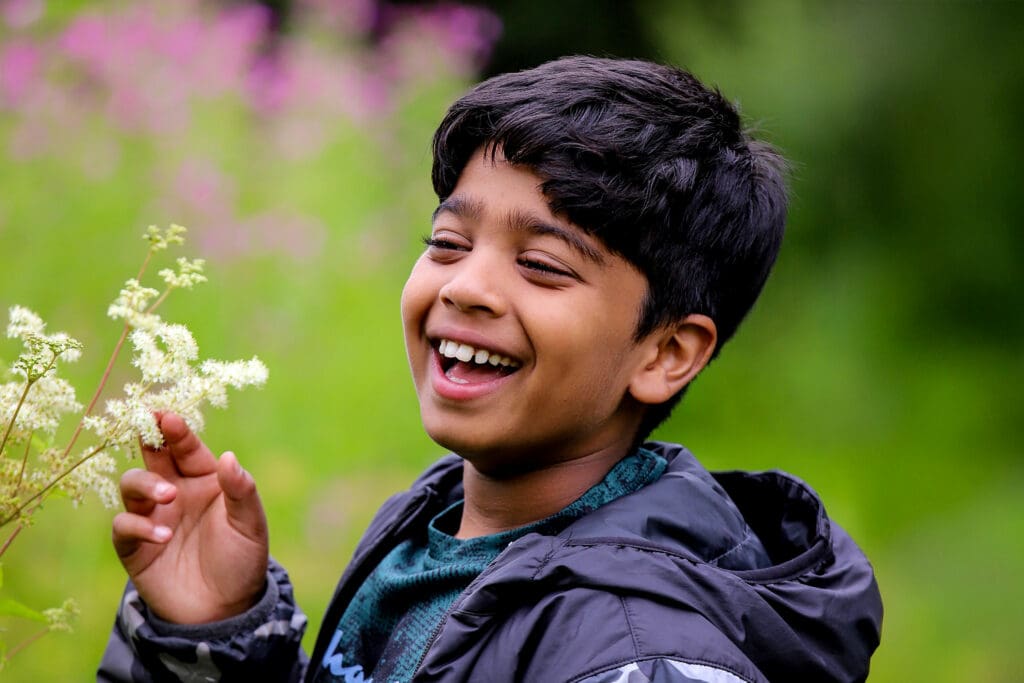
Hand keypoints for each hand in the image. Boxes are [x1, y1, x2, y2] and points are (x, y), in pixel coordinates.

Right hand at [112, 412, 268, 623]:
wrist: (225, 610)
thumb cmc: (242, 560)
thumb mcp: (250, 524)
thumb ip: (241, 490)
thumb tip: (227, 457)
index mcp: (204, 481)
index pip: (187, 448)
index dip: (176, 430)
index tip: (167, 415)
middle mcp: (175, 493)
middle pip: (153, 457)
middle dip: (148, 440)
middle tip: (150, 429)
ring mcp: (153, 517)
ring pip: (132, 484)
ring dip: (146, 484)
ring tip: (169, 496)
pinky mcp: (134, 547)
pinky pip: (123, 525)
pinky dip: (138, 525)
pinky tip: (163, 536)